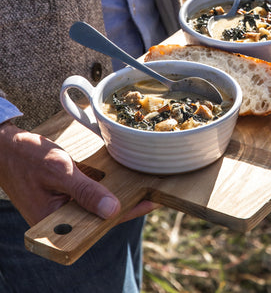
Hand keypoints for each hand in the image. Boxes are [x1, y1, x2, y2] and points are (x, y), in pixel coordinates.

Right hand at [0, 121, 157, 225]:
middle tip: (155, 188)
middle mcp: (60, 220)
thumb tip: (112, 210)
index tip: (153, 200)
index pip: (99, 223)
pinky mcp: (65, 198)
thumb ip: (85, 191)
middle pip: (101, 217)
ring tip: (144, 183)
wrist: (5, 147)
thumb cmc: (27, 157)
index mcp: (54, 222)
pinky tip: (122, 179)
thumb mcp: (60, 171)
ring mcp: (63, 209)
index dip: (128, 212)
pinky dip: (105, 188)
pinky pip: (89, 196)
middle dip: (127, 204)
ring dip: (118, 195)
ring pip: (97, 206)